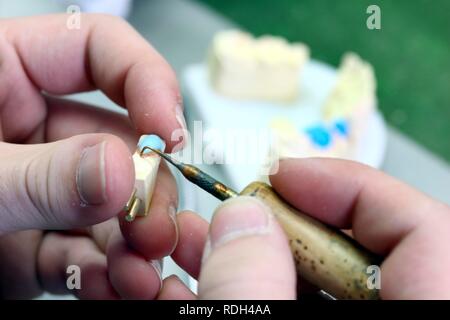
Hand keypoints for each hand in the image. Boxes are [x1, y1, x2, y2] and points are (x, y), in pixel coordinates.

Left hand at [0, 13, 187, 298]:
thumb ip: (34, 175)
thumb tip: (122, 171)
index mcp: (3, 74)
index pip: (98, 51)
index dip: (146, 81)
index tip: (169, 132)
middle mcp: (29, 129)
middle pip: (119, 140)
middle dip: (146, 184)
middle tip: (155, 223)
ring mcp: (35, 188)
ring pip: (108, 204)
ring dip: (131, 239)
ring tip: (139, 271)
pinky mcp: (29, 240)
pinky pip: (79, 250)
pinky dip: (101, 271)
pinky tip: (113, 284)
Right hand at [166, 158, 449, 298]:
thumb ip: (252, 288)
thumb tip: (240, 218)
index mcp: (426, 316)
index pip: (422, 228)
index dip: (349, 186)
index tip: (280, 175)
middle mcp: (405, 318)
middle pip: (360, 248)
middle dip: (282, 226)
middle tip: (229, 222)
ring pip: (320, 280)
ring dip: (255, 258)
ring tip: (195, 249)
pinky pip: (301, 305)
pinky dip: (253, 291)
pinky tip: (199, 289)